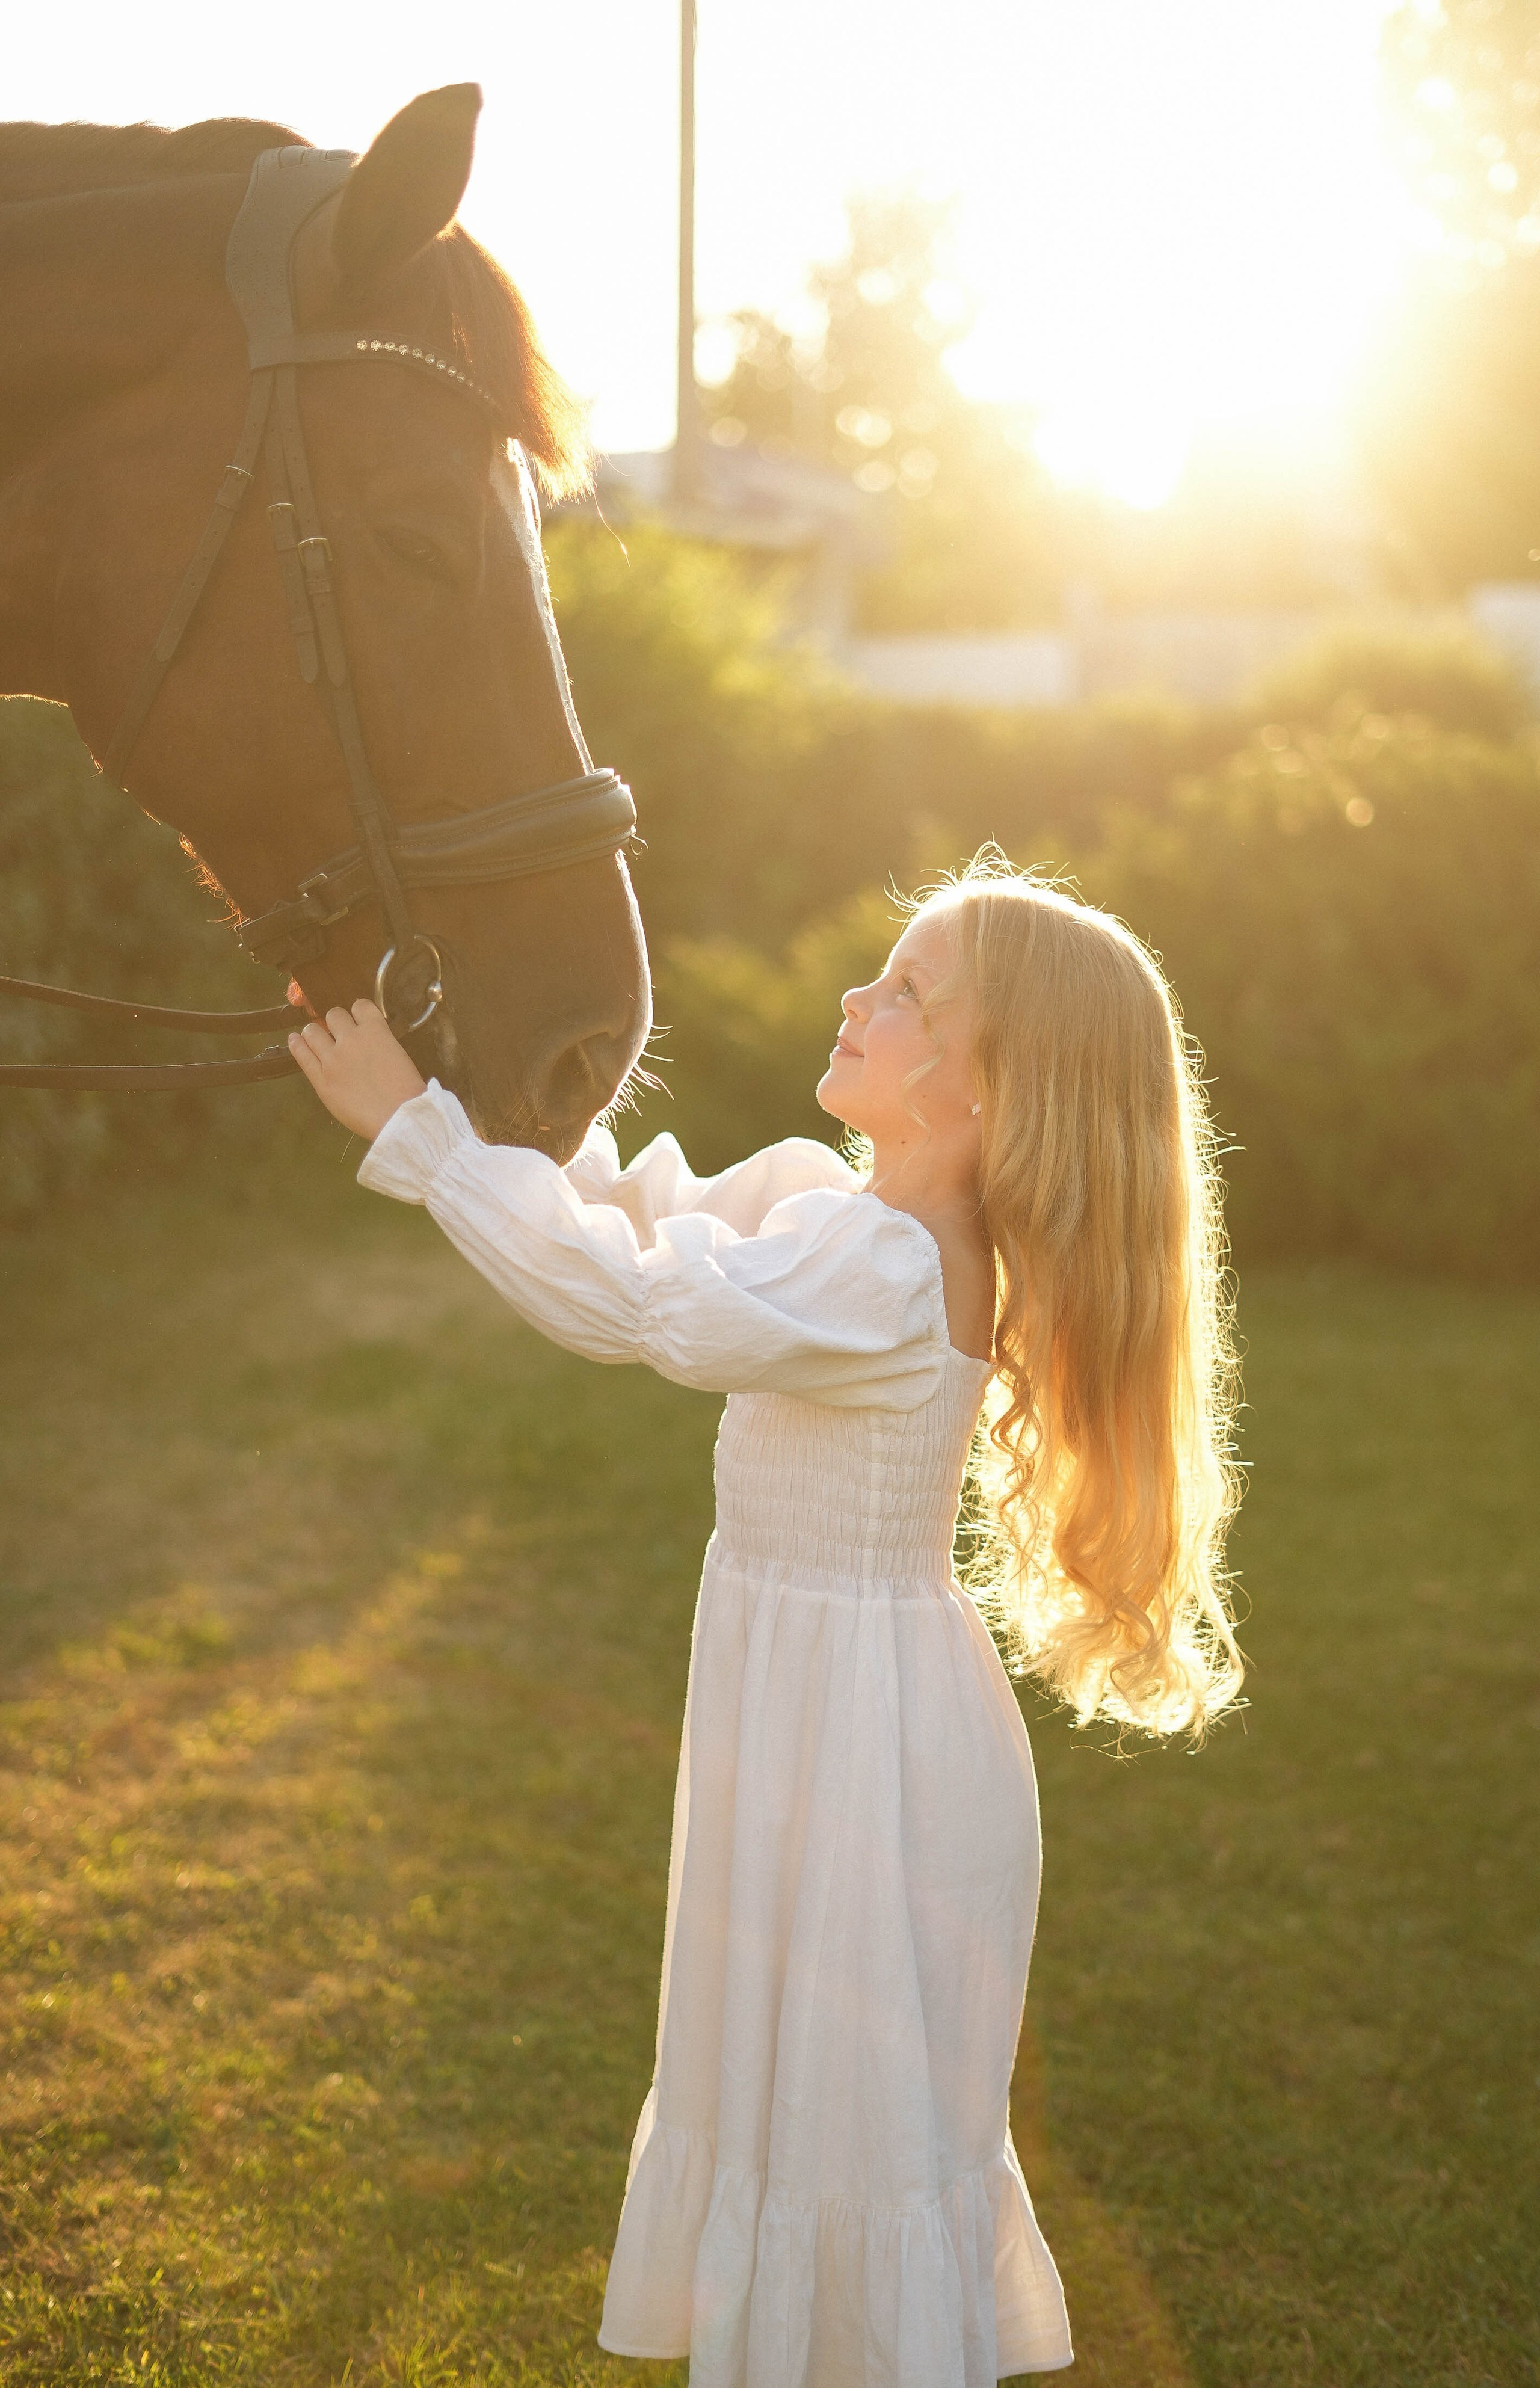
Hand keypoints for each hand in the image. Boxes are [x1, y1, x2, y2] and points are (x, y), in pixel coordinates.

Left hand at [288, 999, 427, 1138]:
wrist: (399, 1117)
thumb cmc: (407, 1092)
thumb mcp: (400, 1055)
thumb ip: (382, 1043)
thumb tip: (371, 1043)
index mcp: (375, 1031)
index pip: (360, 1005)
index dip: (358, 1013)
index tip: (357, 1021)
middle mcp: (351, 1039)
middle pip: (334, 1015)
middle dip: (337, 1023)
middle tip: (339, 1035)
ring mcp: (333, 1058)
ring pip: (313, 1031)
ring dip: (315, 1032)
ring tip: (316, 1039)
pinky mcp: (321, 1078)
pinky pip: (302, 1054)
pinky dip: (297, 1044)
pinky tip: (295, 1040)